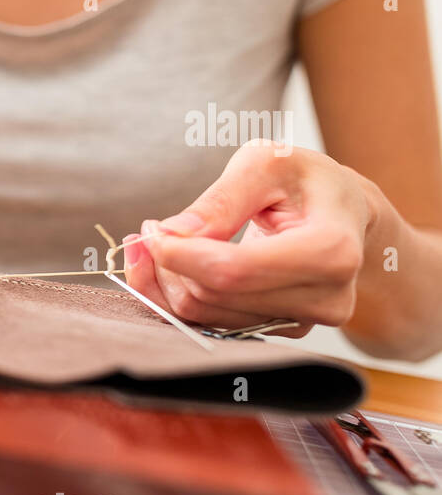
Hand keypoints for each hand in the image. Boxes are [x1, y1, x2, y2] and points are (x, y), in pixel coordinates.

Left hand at [123, 140, 379, 336]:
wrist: (344, 215)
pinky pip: (210, 323)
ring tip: (162, 240)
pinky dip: (180, 295)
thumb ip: (220, 199)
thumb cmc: (306, 181)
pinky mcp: (279, 331)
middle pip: (215, 294)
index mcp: (330, 251)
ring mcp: (303, 321)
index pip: (233, 270)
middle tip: (150, 230)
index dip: (179, 255)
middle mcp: (323, 298)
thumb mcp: (268, 162)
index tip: (151, 231)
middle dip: (167, 263)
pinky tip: (174, 265)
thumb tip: (171, 234)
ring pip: (205, 314)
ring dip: (167, 280)